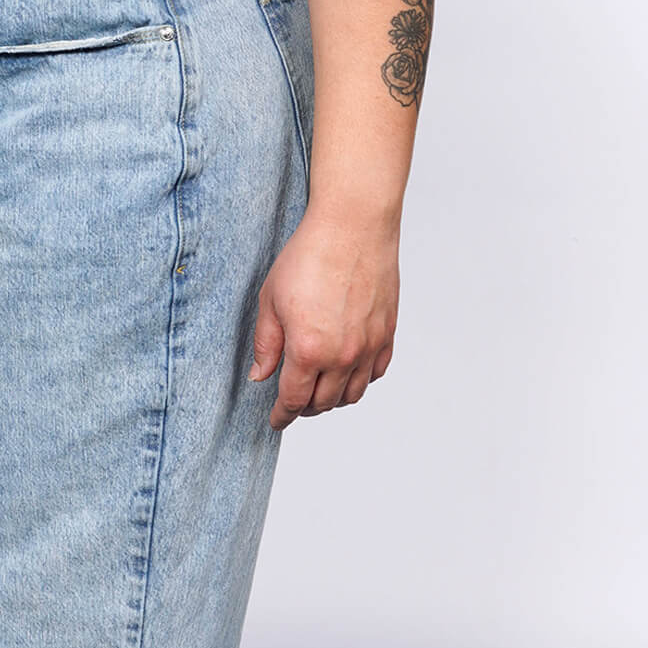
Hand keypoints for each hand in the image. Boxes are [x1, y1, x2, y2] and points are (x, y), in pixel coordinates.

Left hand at [248, 210, 399, 428]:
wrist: (353, 226)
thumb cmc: (310, 255)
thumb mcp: (271, 299)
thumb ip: (266, 344)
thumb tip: (260, 376)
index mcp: (308, 350)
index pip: (293, 399)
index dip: (282, 415)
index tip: (276, 420)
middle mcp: (342, 355)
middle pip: (323, 402)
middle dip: (304, 408)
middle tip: (293, 402)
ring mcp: (369, 346)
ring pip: (352, 393)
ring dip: (333, 399)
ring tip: (319, 391)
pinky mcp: (387, 332)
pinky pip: (376, 372)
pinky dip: (360, 380)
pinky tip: (348, 372)